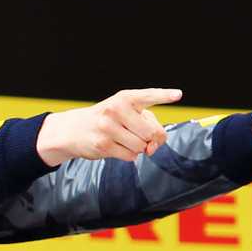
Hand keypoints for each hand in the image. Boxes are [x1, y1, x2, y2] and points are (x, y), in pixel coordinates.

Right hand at [36, 88, 182, 166]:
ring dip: (138, 148)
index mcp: (124, 98)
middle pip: (151, 132)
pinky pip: (130, 156)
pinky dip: (128, 155)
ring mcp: (108, 128)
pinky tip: (116, 146)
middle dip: (151, 139)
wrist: (73, 129)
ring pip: (141, 146)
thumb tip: (153, 148)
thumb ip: (146, 124)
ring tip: (123, 140)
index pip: (147, 96)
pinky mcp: (103, 145)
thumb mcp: (124, 111)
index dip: (164, 95)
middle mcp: (116, 110)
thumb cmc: (107, 119)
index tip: (178, 94)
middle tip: (141, 136)